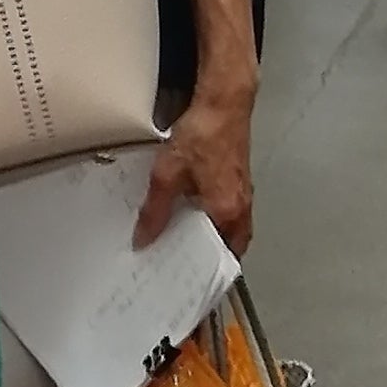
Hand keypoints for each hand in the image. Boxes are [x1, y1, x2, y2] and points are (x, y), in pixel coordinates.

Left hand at [138, 79, 255, 257]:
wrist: (224, 102)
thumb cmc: (202, 136)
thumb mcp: (167, 175)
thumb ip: (155, 210)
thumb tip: (143, 240)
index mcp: (227, 212)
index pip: (219, 256)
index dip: (204, 272)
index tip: (186, 284)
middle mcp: (241, 207)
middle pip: (229, 246)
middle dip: (208, 259)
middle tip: (183, 270)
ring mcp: (243, 193)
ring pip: (231, 229)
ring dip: (212, 239)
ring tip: (184, 247)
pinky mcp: (239, 180)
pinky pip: (229, 212)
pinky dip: (214, 221)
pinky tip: (192, 216)